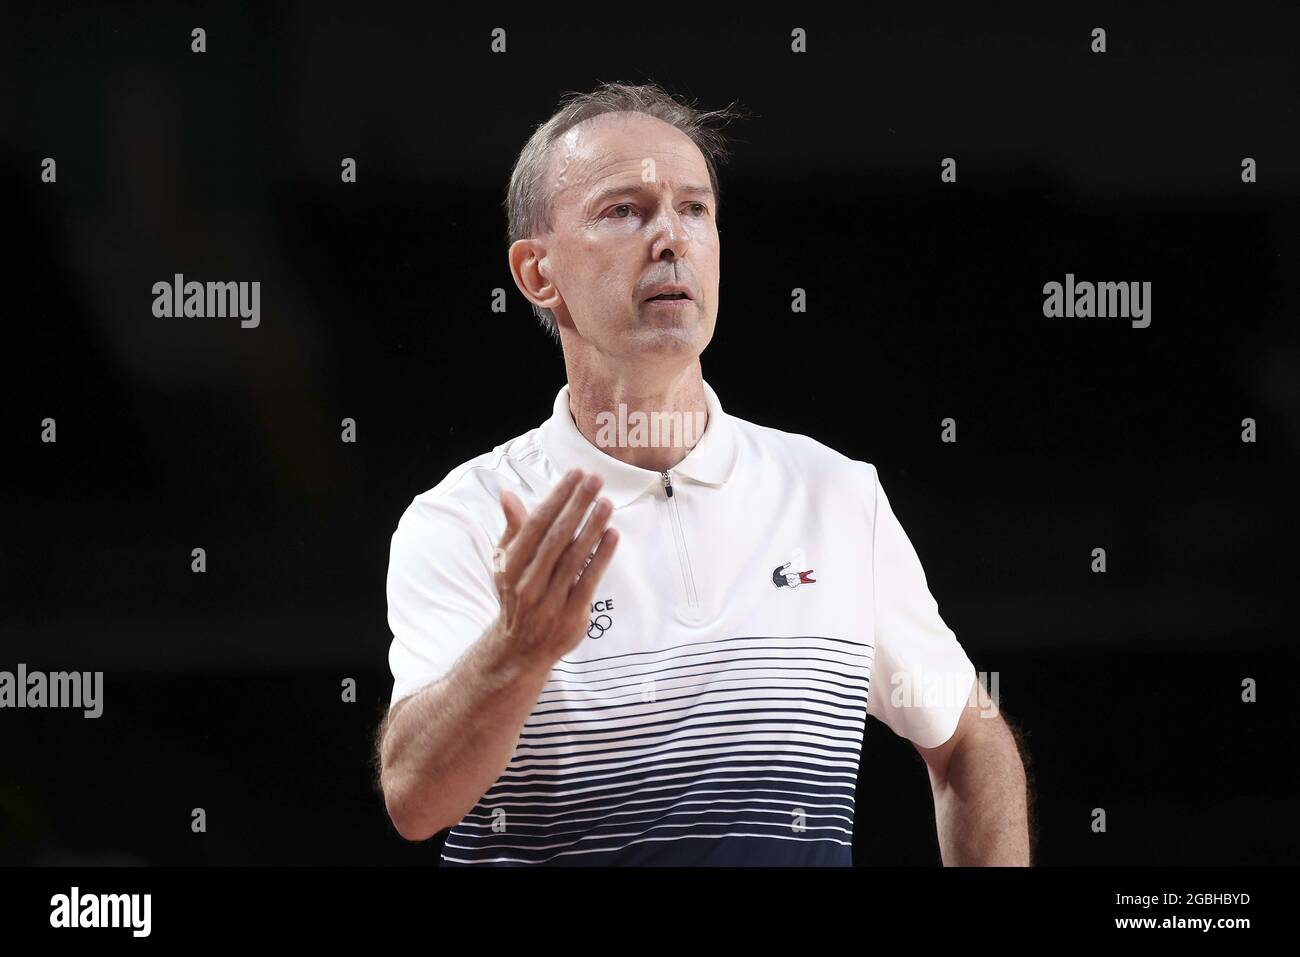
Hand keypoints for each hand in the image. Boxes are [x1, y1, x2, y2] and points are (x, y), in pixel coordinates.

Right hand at [491, 469, 618, 666]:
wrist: (520, 649)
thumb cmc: (517, 596)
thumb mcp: (507, 564)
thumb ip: (513, 529)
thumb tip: (507, 494)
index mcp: (511, 565)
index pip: (535, 524)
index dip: (556, 498)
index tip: (574, 475)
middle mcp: (528, 582)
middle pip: (556, 537)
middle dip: (577, 506)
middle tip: (595, 480)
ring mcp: (550, 601)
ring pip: (574, 558)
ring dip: (592, 528)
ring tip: (607, 503)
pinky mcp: (571, 615)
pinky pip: (589, 581)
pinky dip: (601, 558)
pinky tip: (612, 535)